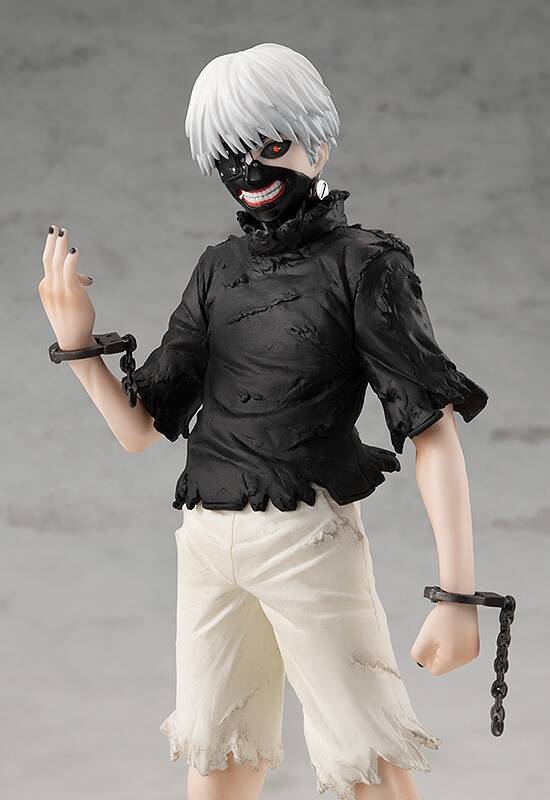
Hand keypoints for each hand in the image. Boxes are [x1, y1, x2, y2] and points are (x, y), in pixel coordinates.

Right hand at [39, 224, 95, 350]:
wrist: (74, 340)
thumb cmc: (74, 321)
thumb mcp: (70, 301)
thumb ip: (74, 286)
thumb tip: (87, 278)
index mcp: (46, 288)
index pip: (52, 267)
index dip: (63, 257)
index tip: (69, 247)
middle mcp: (49, 287)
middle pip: (48, 259)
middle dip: (51, 242)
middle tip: (55, 228)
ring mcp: (58, 290)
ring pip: (56, 261)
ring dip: (60, 244)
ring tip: (63, 231)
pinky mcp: (71, 293)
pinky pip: (69, 272)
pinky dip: (71, 259)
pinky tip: (75, 250)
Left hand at [410, 600, 479, 675]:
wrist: (458, 601)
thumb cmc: (443, 616)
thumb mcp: (423, 637)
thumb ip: (418, 655)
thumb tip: (421, 662)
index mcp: (452, 659)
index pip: (435, 670)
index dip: (428, 657)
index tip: (430, 643)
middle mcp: (465, 659)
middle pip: (444, 665)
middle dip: (437, 653)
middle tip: (437, 636)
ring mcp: (472, 653)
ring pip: (452, 660)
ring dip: (445, 650)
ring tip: (445, 633)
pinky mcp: (475, 647)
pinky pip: (460, 653)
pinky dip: (454, 646)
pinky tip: (452, 633)